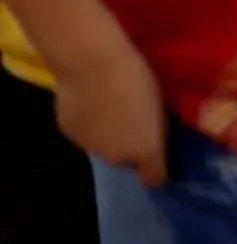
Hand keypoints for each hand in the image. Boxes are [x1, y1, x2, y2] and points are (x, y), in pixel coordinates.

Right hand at [53, 33, 166, 186]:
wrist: (93, 66)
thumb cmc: (137, 79)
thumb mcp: (160, 103)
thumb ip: (156, 129)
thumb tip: (152, 141)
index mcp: (146, 150)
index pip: (154, 177)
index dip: (158, 169)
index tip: (161, 156)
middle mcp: (117, 158)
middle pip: (126, 159)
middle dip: (130, 145)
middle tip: (135, 118)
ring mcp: (90, 148)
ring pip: (103, 147)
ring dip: (107, 135)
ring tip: (110, 105)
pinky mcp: (69, 135)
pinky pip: (84, 134)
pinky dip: (88, 123)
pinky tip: (89, 100)